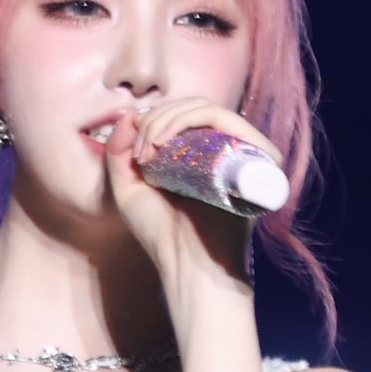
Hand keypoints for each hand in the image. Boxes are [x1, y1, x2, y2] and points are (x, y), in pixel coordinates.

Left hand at [102, 97, 282, 299]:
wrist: (187, 265)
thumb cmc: (160, 234)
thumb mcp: (127, 188)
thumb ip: (119, 151)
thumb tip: (131, 112)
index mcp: (200, 154)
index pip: (181, 114)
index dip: (151, 120)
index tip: (133, 152)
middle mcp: (223, 150)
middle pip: (193, 106)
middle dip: (156, 119)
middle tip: (140, 152)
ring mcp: (239, 152)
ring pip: (206, 108)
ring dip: (168, 119)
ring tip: (150, 149)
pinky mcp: (251, 157)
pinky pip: (225, 119)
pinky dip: (189, 120)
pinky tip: (165, 142)